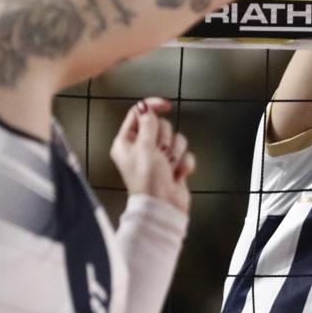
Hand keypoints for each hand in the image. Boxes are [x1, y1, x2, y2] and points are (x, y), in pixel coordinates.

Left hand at [110, 97, 195, 214]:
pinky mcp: (173, 166)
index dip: (152, 107)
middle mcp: (141, 148)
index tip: (166, 105)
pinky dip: (183, 164)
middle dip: (165, 139)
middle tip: (159, 153)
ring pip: (175, 139)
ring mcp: (158, 157)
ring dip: (175, 152)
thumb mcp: (144, 147)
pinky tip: (177, 174)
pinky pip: (185, 154)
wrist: (163, 207)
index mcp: (126, 142)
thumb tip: (146, 108)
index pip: (139, 114)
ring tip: (168, 166)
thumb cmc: (148, 180)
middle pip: (160, 125)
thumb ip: (148, 124)